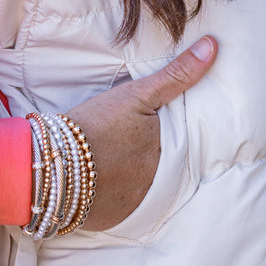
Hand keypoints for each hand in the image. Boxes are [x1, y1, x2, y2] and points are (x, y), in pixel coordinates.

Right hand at [66, 35, 216, 230]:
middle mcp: (160, 181)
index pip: (184, 143)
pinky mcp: (116, 218)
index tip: (155, 127)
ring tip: (119, 161)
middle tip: (132, 144)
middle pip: (166, 166)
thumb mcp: (137, 94)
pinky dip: (118, 194)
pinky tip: (106, 179)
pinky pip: (125, 206)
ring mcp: (139, 202)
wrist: (52, 164)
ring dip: (138, 177)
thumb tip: (213, 47)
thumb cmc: (96, 124)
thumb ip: (177, 74)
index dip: (171, 134)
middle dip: (155, 157)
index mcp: (170, 151)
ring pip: (147, 186)